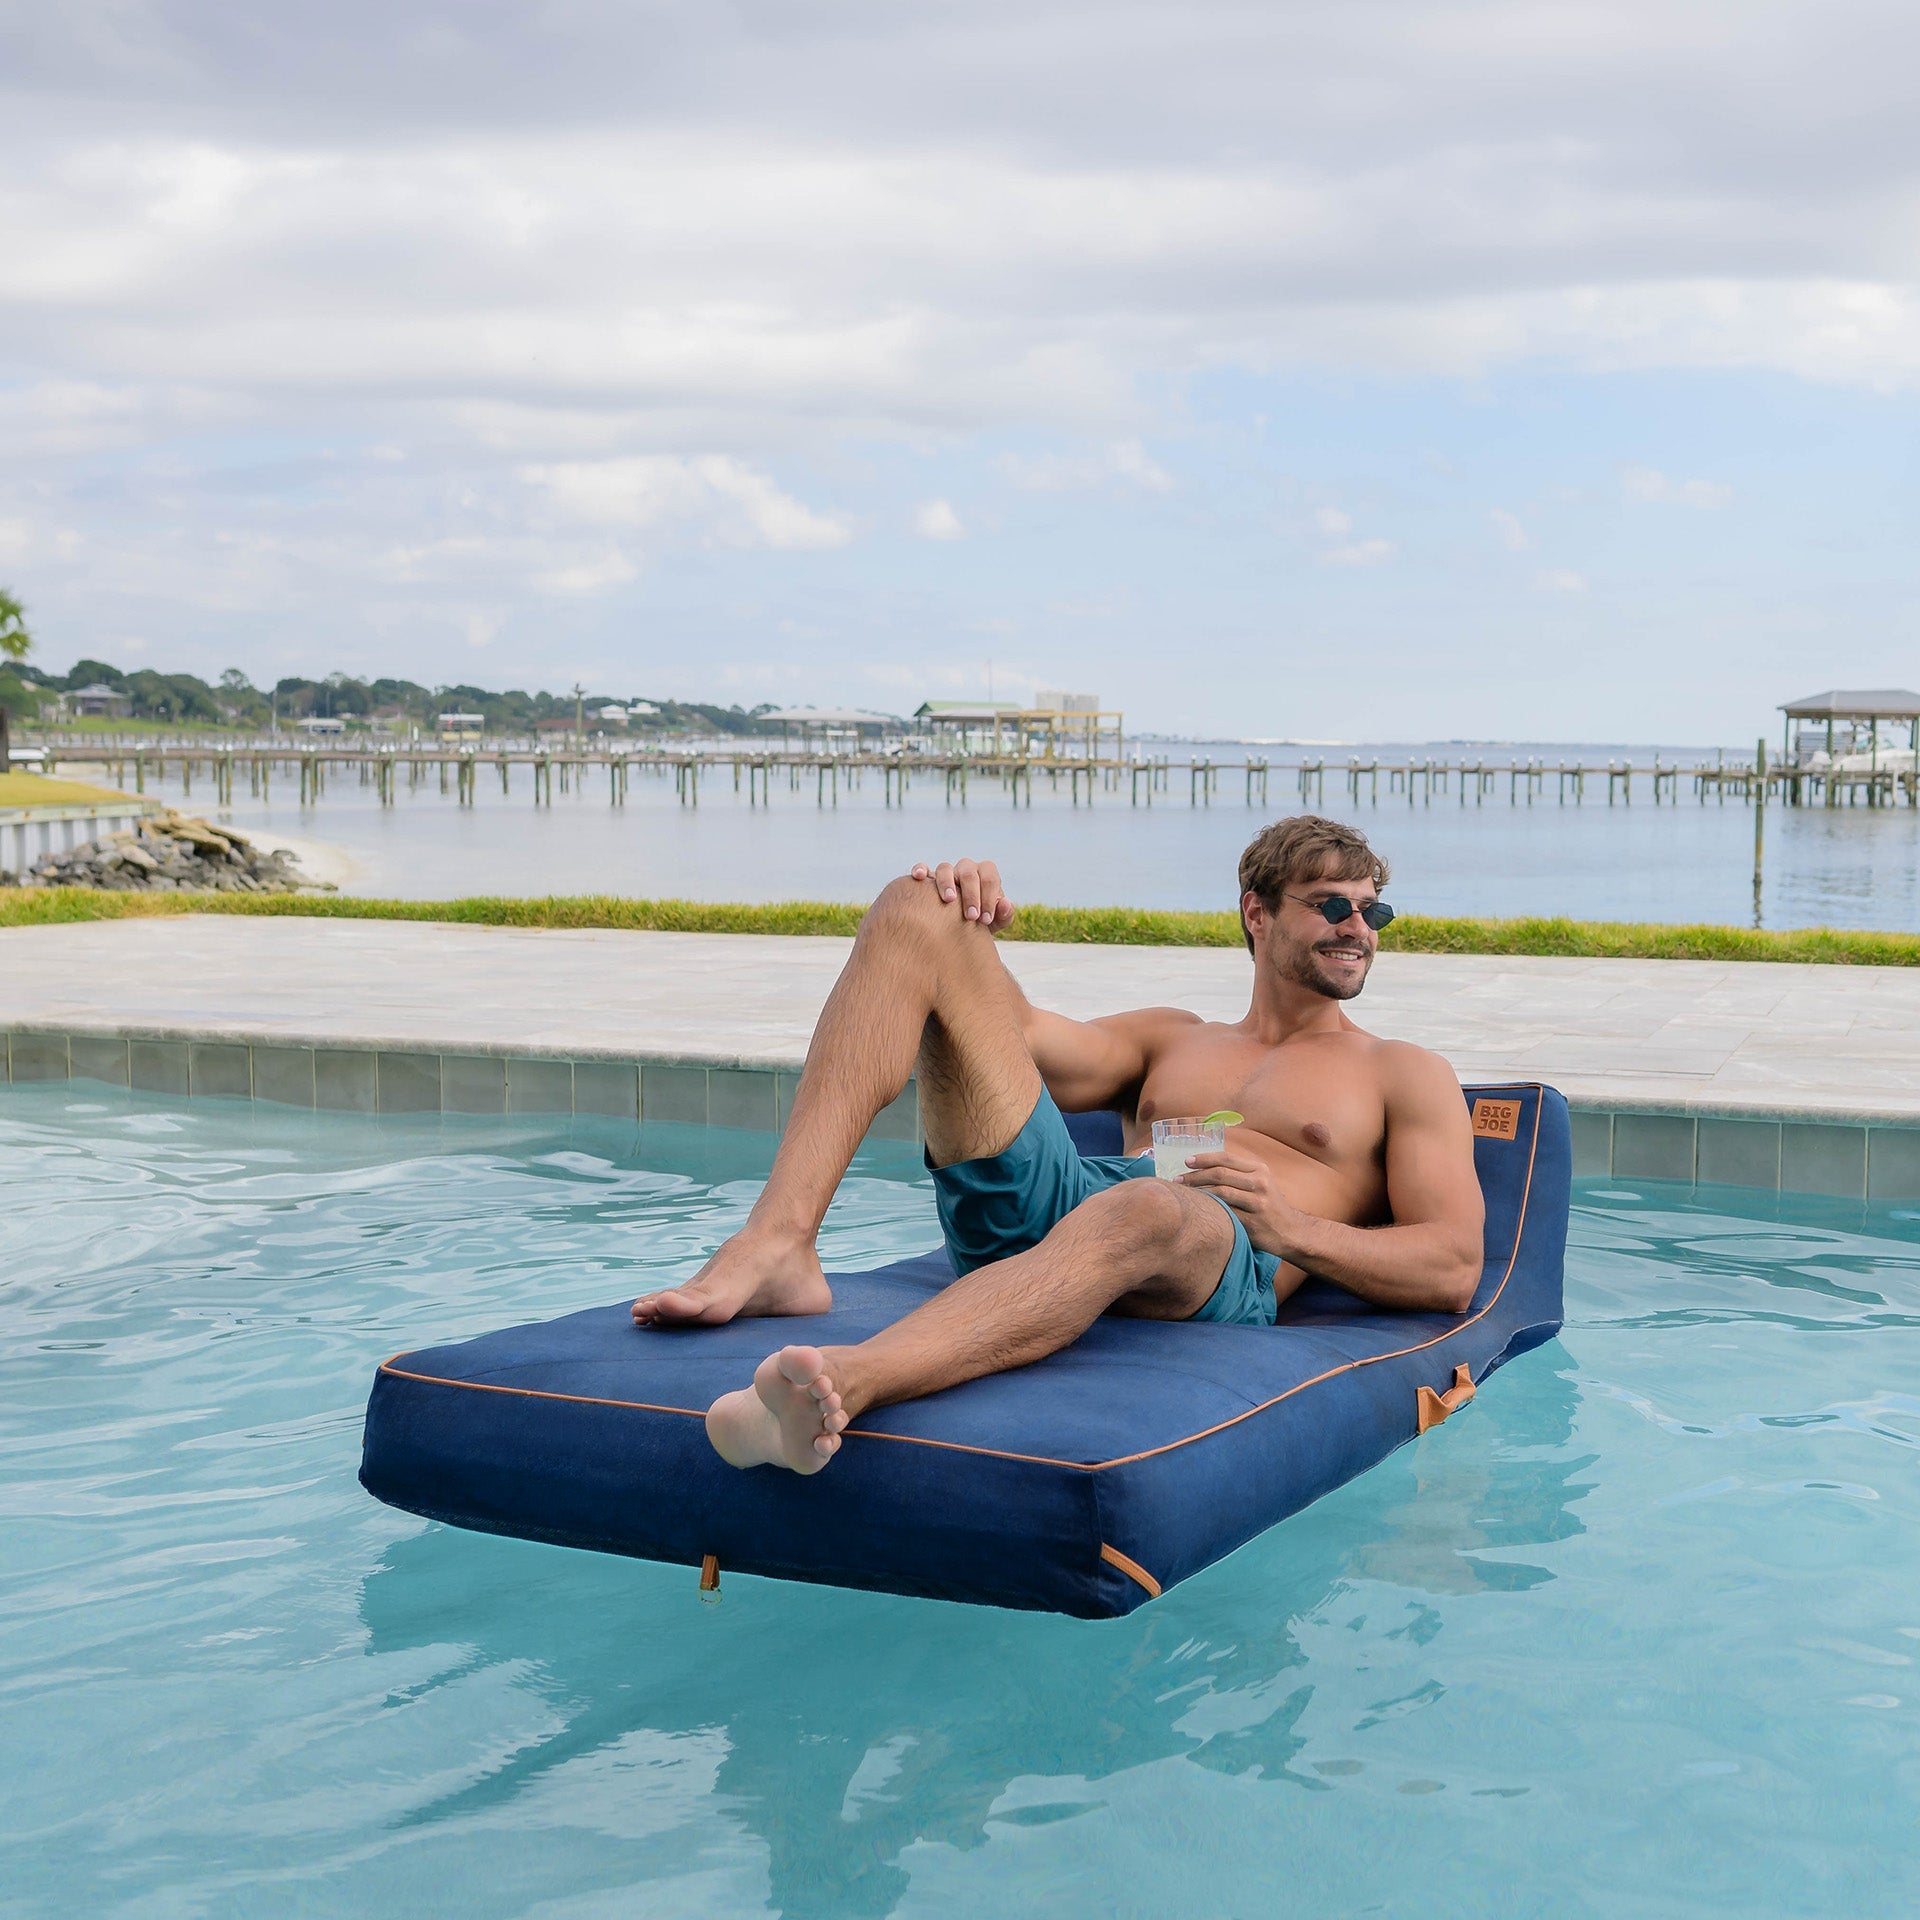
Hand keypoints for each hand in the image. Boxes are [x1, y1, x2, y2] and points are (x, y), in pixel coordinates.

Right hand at [909, 858, 1015, 929]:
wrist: (959, 929)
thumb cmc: (980, 923)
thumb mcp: (995, 922)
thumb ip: (1004, 914)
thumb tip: (1005, 903)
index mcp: (985, 875)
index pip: (990, 877)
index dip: (989, 897)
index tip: (985, 920)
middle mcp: (966, 870)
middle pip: (968, 871)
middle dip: (971, 894)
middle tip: (971, 917)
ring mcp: (947, 873)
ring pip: (945, 868)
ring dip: (947, 883)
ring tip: (949, 900)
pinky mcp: (928, 879)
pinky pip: (922, 868)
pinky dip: (921, 869)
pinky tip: (919, 877)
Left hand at [1180, 1148, 1308, 1259]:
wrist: (1292, 1232)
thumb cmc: (1269, 1206)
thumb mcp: (1261, 1182)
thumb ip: (1239, 1174)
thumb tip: (1205, 1167)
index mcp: (1259, 1169)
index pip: (1226, 1158)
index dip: (1204, 1158)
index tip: (1186, 1161)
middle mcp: (1260, 1183)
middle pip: (1220, 1174)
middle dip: (1195, 1176)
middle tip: (1178, 1179)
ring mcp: (1257, 1203)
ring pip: (1221, 1193)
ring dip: (1198, 1192)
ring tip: (1184, 1193)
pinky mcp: (1253, 1222)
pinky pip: (1225, 1213)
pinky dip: (1209, 1209)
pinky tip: (1198, 1209)